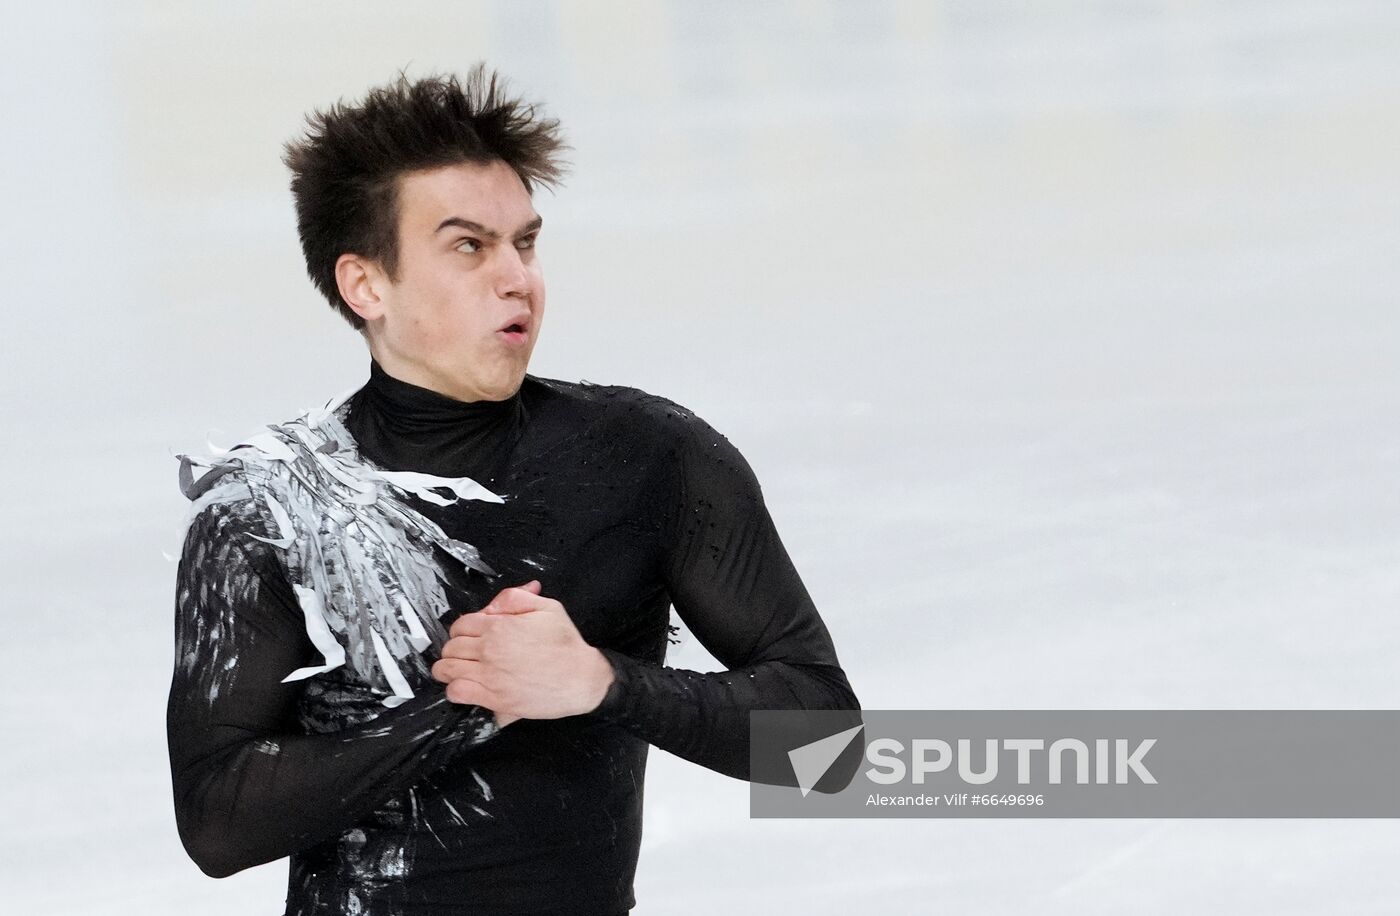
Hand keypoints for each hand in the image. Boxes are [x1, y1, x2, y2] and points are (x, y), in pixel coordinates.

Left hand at [431, 581, 614, 726]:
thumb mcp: (548, 608)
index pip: (461, 625)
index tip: (470, 637)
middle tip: (465, 654)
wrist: (582, 678)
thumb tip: (493, 604)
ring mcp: (489, 676)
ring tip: (458, 670)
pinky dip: (455, 690)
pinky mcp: (494, 698)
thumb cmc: (567, 644)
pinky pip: (458, 692)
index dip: (462, 630)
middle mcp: (489, 649)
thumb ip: (516, 598)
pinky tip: (465, 688)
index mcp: (499, 626)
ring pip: (447, 670)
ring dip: (448, 669)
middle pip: (450, 647)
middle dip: (454, 649)